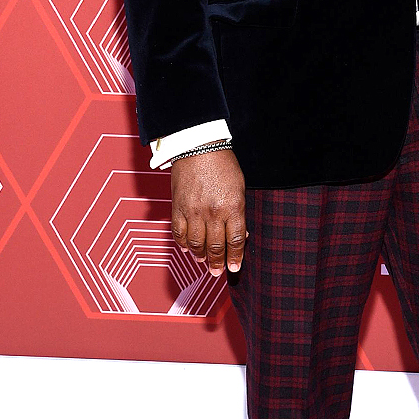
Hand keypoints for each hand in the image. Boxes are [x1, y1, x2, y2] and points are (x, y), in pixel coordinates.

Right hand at [170, 148, 246, 277]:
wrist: (197, 146)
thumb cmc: (223, 164)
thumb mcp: (240, 188)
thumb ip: (239, 213)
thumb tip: (240, 235)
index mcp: (232, 207)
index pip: (235, 241)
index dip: (235, 257)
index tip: (234, 268)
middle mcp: (213, 213)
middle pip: (216, 246)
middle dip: (218, 263)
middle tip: (217, 272)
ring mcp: (193, 211)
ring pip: (196, 244)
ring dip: (200, 256)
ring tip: (203, 262)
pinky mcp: (178, 208)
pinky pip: (179, 233)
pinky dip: (183, 244)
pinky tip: (188, 248)